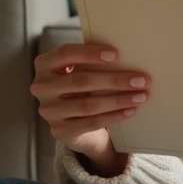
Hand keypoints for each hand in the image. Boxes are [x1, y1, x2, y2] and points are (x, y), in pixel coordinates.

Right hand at [30, 44, 150, 167]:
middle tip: (141, 79)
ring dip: (119, 100)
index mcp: (45, 64)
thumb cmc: (80, 87)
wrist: (73, 122)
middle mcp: (42, 87)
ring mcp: (49, 111)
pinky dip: (114, 116)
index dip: (90, 53)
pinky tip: (131, 110)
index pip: (66, 53)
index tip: (116, 54)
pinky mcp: (60, 130)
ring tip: (141, 96)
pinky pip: (92, 122)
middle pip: (81, 80)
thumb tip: (128, 54)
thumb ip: (92, 62)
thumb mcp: (80, 70)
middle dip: (115, 79)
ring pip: (88, 104)